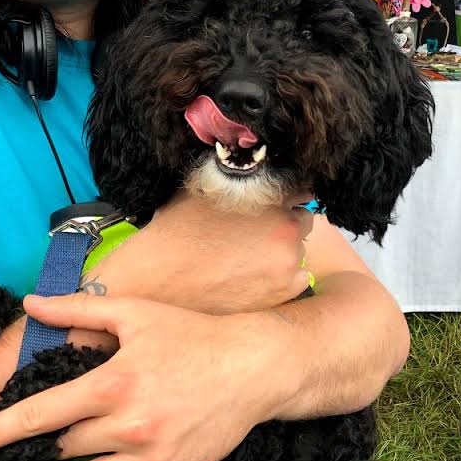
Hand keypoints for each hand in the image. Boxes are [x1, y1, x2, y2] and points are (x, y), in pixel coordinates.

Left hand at [0, 295, 296, 460]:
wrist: (254, 367)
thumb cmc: (192, 336)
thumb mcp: (137, 313)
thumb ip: (78, 310)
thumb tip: (29, 303)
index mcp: (115, 384)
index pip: (41, 414)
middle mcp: (130, 428)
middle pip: (57, 453)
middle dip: (21, 458)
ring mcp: (153, 460)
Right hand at [88, 190, 313, 314]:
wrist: (158, 280)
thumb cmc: (176, 232)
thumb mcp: (205, 190)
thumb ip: (237, 180)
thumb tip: (251, 167)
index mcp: (269, 196)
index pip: (300, 189)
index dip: (286, 196)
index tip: (275, 204)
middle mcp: (285, 227)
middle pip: (303, 221)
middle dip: (285, 225)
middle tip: (257, 235)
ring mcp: (288, 263)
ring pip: (298, 252)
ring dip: (282, 253)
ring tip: (248, 259)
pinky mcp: (283, 293)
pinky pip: (295, 280)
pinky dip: (281, 280)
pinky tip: (252, 278)